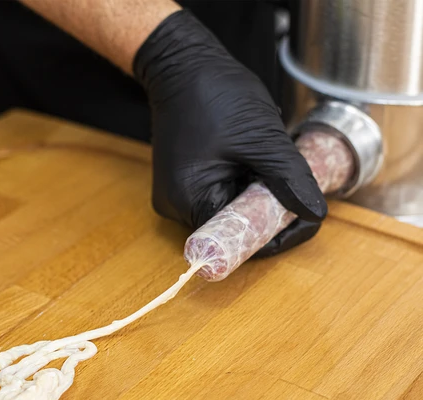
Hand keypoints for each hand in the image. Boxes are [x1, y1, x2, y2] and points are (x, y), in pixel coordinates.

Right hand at [134, 10, 326, 255]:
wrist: (182, 67)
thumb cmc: (215, 95)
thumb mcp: (262, 138)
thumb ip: (290, 179)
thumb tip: (316, 213)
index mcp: (191, 200)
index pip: (239, 239)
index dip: (275, 234)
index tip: (303, 216)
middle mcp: (176, 207)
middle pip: (233, 229)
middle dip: (266, 211)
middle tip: (288, 181)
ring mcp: (176, 196)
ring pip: (227, 213)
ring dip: (254, 196)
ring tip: (264, 162)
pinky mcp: (181, 185)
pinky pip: (216, 198)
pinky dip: (239, 186)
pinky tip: (246, 161)